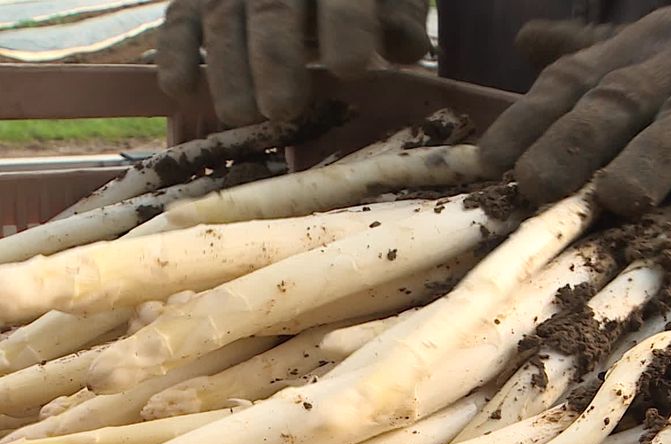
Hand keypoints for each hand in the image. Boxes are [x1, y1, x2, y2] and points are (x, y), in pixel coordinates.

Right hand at [157, 0, 429, 126]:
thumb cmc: (363, 1)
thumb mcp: (392, 0)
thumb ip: (400, 21)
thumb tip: (406, 46)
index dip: (346, 26)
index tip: (351, 69)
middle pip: (273, 8)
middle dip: (275, 56)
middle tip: (281, 107)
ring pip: (222, 18)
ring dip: (227, 68)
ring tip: (242, 116)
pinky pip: (178, 21)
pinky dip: (175, 54)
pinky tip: (181, 90)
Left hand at [480, 0, 670, 221]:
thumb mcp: (646, 43)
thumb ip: (586, 50)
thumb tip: (524, 42)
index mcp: (632, 54)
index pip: (569, 84)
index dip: (525, 122)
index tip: (484, 165)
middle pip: (619, 101)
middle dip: (573, 142)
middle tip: (533, 185)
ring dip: (653, 159)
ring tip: (619, 199)